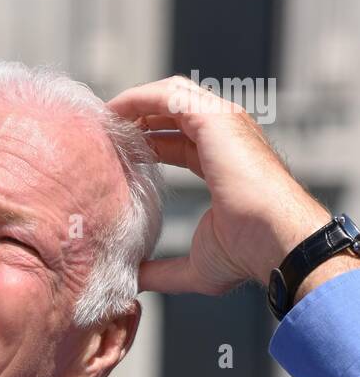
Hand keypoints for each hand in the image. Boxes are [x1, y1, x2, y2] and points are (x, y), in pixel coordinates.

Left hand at [106, 74, 331, 295]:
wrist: (274, 240)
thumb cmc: (246, 254)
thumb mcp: (196, 267)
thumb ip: (164, 271)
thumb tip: (134, 281)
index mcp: (223, 162)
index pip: (177, 142)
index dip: (146, 143)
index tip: (115, 153)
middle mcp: (225, 135)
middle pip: (173, 112)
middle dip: (137, 116)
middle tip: (101, 131)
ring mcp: (222, 122)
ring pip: (169, 96)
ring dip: (133, 102)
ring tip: (103, 116)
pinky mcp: (214, 118)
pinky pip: (167, 96)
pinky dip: (138, 98)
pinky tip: (114, 111)